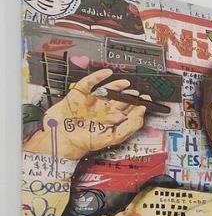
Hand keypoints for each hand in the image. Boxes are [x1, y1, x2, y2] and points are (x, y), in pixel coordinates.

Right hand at [22, 68, 150, 159]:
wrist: (61, 140)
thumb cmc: (84, 142)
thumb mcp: (112, 138)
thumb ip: (129, 127)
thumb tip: (141, 113)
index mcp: (110, 120)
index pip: (127, 110)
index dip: (137, 104)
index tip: (146, 100)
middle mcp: (102, 110)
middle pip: (119, 99)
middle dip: (130, 95)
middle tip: (138, 93)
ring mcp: (91, 102)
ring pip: (106, 90)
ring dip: (117, 86)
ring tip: (127, 84)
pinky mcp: (78, 95)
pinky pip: (89, 83)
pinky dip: (97, 77)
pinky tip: (106, 74)